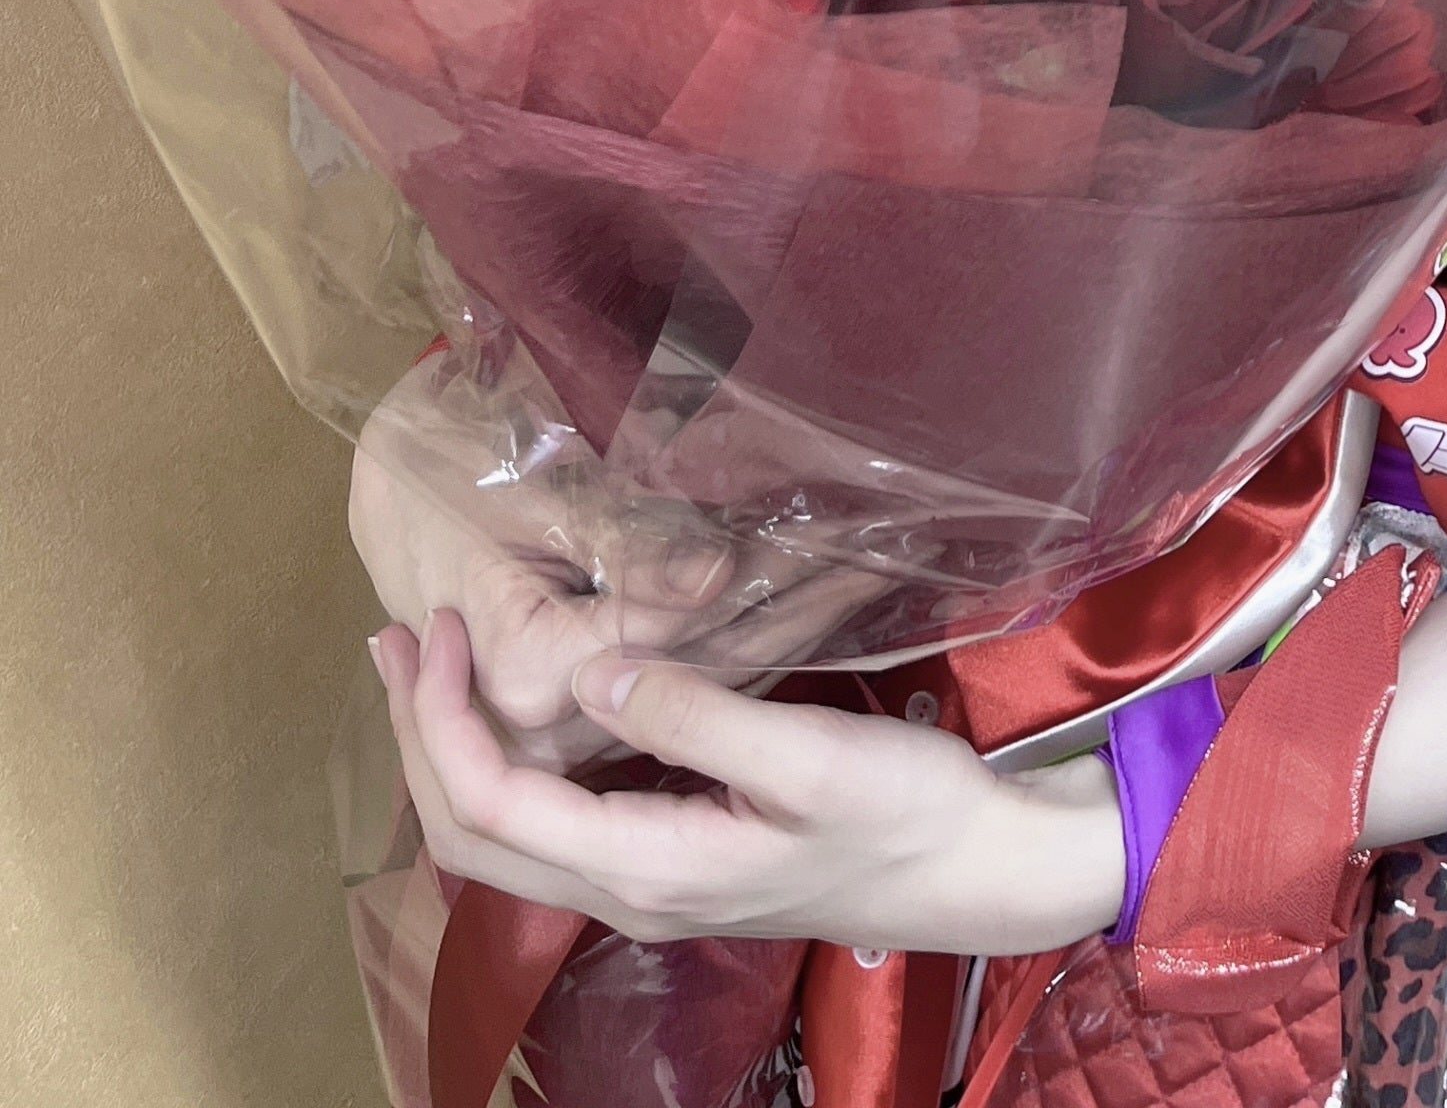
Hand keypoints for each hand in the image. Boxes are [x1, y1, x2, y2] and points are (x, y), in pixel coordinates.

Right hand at [350, 363, 890, 768]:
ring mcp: (565, 726)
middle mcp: (552, 723)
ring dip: (783, 630)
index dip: (778, 596)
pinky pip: (678, 685)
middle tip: (885, 561)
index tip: (861, 546)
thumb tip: (716, 578)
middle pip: (703, 679)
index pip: (687, 646)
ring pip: (698, 688)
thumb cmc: (448, 466)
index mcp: (535, 677)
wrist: (389, 485)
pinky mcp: (581, 707)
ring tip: (867, 574)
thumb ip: (621, 544)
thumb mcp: (529, 491)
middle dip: (801, 617)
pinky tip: (808, 602)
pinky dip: (745, 642)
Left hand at [374, 611, 1125, 956]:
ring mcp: (654, 886)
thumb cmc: (905, 810)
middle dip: (419, 738)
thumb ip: (693, 715)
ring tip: (433, 666)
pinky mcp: (679, 864)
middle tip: (396, 639)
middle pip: (473, 838)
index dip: (441, 719)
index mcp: (646, 868)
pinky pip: (553, 827)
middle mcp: (630, 892)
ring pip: (507, 839)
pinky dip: (508, 766)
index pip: (490, 808)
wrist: (979, 871)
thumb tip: (584, 675)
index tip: (439, 625)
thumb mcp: (807, 755)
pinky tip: (522, 713)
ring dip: (455, 753)